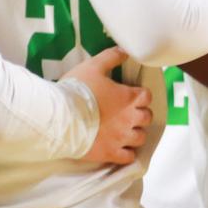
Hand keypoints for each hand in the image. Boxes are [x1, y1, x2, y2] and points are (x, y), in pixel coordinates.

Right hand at [69, 48, 149, 164]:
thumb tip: (126, 51)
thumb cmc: (77, 90)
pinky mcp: (111, 153)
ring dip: (136, 133)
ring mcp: (121, 138)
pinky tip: (120, 147)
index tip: (131, 94)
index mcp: (128, 98)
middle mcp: (130, 119)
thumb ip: (111, 57)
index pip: (146, 96)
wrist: (60, 117)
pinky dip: (127, 152)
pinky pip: (129, 157)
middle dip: (140, 114)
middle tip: (128, 112)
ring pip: (141, 137)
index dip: (140, 95)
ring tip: (125, 130)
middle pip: (147, 117)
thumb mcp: (93, 66)